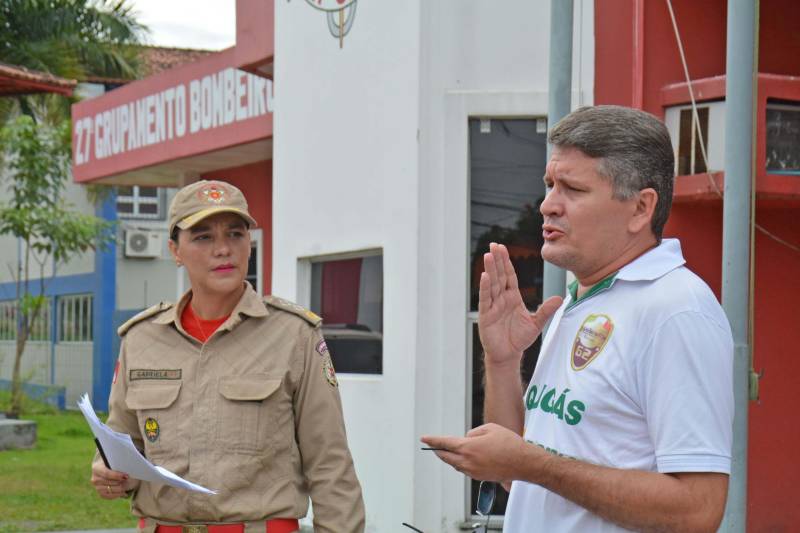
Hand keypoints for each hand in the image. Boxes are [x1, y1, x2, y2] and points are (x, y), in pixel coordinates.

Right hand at [91, 461, 131, 499]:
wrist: (110, 468)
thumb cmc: (114, 463)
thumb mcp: (115, 460)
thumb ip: (118, 463)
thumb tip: (125, 469)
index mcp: (97, 467)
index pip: (106, 473)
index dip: (116, 475)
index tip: (126, 476)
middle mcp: (94, 478)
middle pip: (108, 482)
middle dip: (119, 482)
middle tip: (128, 481)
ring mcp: (96, 486)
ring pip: (108, 490)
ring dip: (119, 489)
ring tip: (127, 487)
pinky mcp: (100, 493)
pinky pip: (107, 496)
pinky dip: (116, 495)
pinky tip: (124, 492)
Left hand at [421, 423, 544, 482]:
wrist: (523, 462)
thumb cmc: (508, 443)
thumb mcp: (489, 428)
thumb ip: (473, 433)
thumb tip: (467, 439)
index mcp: (468, 447)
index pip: (444, 443)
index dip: (432, 440)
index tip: (423, 438)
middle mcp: (467, 461)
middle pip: (446, 457)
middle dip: (438, 451)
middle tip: (433, 446)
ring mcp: (473, 471)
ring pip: (455, 464)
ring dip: (450, 458)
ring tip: (449, 451)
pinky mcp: (479, 477)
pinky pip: (464, 470)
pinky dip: (461, 463)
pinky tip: (464, 458)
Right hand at [479, 243, 562, 365]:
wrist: (508, 354)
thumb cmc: (519, 338)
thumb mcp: (536, 323)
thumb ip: (546, 310)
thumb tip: (560, 298)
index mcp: (513, 297)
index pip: (509, 276)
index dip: (506, 262)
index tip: (503, 248)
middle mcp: (502, 299)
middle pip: (499, 276)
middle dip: (496, 260)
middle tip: (493, 244)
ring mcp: (493, 306)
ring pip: (492, 284)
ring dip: (490, 269)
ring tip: (488, 255)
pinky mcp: (486, 315)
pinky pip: (486, 299)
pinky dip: (485, 287)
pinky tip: (484, 276)